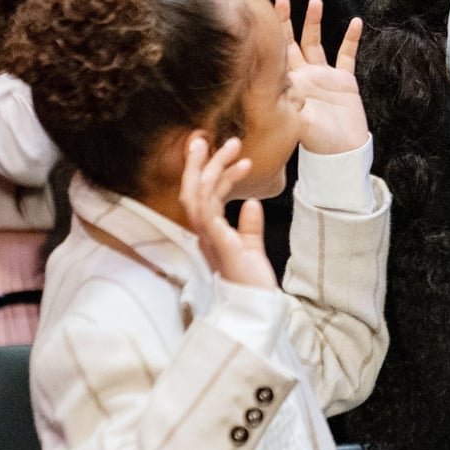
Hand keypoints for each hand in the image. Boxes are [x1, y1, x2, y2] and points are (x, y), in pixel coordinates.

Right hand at [181, 133, 277, 288]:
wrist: (256, 311)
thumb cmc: (252, 286)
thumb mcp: (251, 250)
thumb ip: (249, 227)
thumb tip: (250, 203)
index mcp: (211, 233)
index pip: (205, 197)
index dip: (212, 172)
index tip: (230, 153)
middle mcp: (205, 235)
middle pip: (193, 192)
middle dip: (200, 162)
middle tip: (210, 137)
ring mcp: (210, 241)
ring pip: (199, 198)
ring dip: (214, 170)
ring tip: (232, 148)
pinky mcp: (221, 249)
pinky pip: (210, 218)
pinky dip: (218, 198)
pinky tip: (239, 181)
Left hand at [279, 0, 367, 156]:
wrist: (342, 154)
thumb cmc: (316, 141)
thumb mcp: (295, 121)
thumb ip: (285, 103)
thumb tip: (271, 85)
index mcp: (288, 84)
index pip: (276, 53)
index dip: (271, 34)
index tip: (265, 12)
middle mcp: (303, 76)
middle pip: (292, 42)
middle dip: (286, 21)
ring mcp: (324, 77)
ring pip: (316, 43)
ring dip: (315, 22)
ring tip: (314, 2)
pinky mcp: (344, 81)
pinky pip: (347, 56)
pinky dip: (351, 39)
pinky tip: (356, 22)